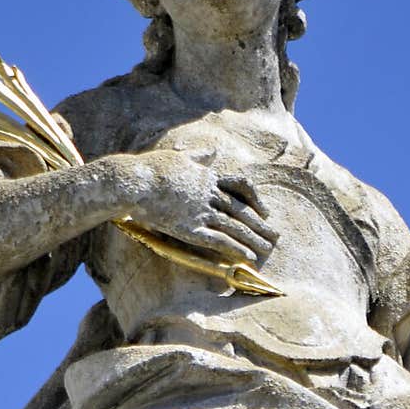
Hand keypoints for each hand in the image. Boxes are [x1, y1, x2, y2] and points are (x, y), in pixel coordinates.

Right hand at [114, 149, 277, 265]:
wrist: (134, 182)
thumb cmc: (151, 169)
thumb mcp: (178, 157)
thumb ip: (198, 157)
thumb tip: (212, 152)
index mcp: (207, 176)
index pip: (240, 187)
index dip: (255, 200)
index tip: (265, 211)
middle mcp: (208, 194)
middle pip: (241, 210)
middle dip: (260, 225)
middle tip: (275, 236)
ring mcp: (200, 212)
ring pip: (234, 226)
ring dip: (253, 239)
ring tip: (267, 249)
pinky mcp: (189, 228)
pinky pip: (218, 240)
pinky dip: (235, 249)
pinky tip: (248, 257)